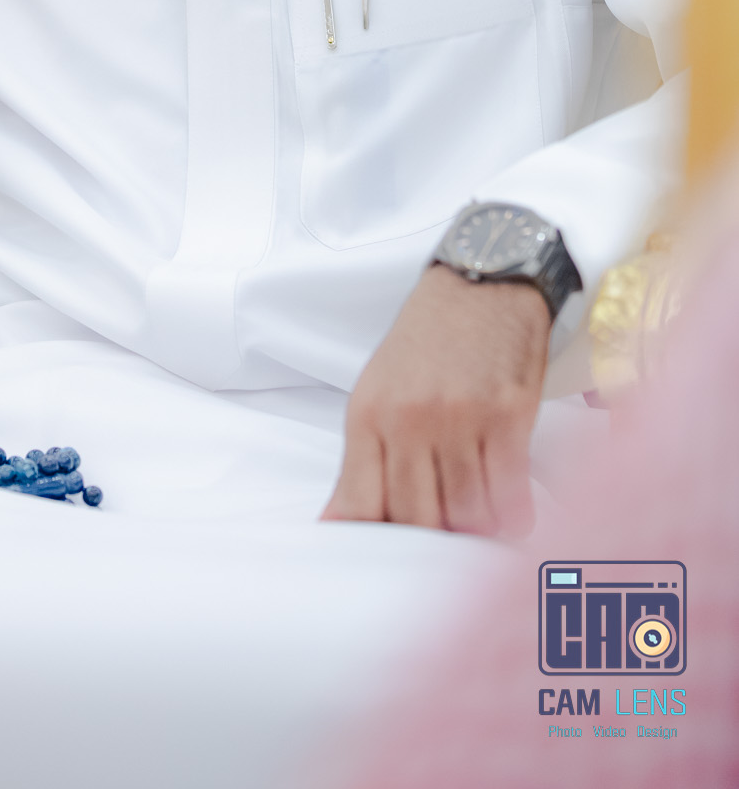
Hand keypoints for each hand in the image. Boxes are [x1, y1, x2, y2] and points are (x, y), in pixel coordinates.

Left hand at [321, 263, 549, 535]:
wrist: (482, 284)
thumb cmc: (427, 344)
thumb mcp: (377, 394)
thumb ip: (362, 463)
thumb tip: (336, 525)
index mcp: (367, 417)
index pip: (360, 505)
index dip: (375, 545)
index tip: (389, 565)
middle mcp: (409, 420)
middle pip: (417, 519)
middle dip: (432, 543)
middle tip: (447, 546)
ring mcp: (459, 419)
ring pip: (466, 515)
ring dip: (476, 531)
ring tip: (481, 525)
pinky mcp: (507, 417)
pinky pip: (509, 495)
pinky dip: (512, 516)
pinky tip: (510, 509)